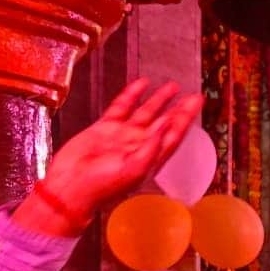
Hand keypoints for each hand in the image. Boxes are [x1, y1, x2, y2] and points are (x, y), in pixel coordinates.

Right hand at [19, 78, 204, 236]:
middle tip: (192, 96)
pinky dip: (132, 95)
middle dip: (179, 109)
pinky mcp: (105, 128)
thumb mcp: (135, 169)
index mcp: (151, 158)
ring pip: (146, 112)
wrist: (72, 186)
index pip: (174, 135)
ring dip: (159, 100)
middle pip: (165, 123)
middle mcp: (139, 146)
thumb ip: (153, 146)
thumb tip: (168, 124)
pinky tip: (141, 84)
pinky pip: (122, 107)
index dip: (186, 119)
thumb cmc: (103, 186)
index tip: (197, 103)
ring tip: (172, 87)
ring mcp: (123, 136)